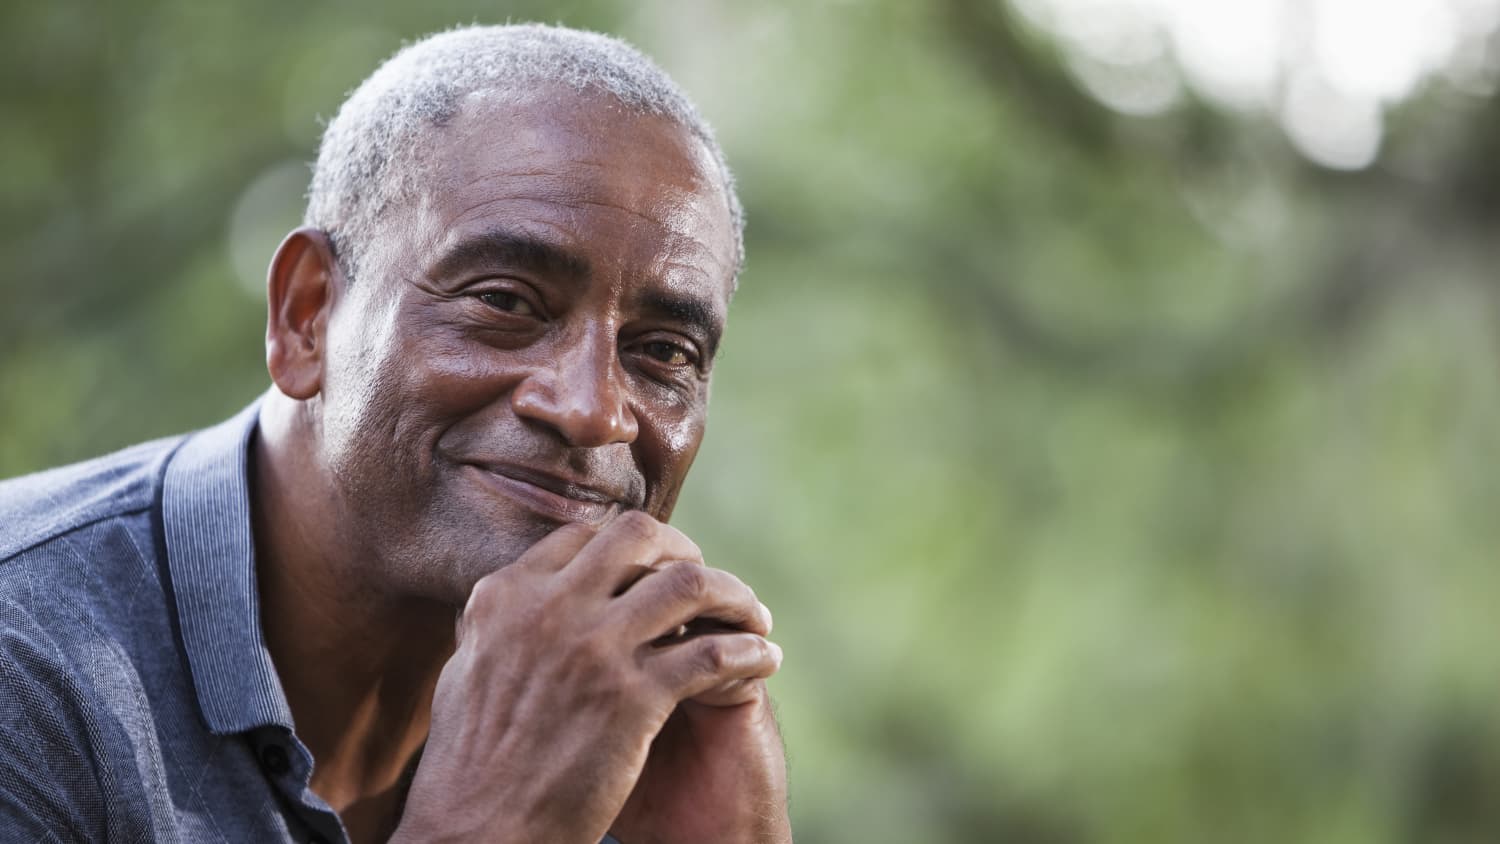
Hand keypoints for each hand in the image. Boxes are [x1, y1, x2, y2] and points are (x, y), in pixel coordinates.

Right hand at [391, 512, 782, 843]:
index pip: (585, 535)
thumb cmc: (472, 764)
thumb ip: (503, 622)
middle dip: (684, 550)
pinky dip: (749, 652)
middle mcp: (549, 609)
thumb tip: (523, 591)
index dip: (632, 547)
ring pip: (689, 583)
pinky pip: (713, 653)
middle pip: (639, 536)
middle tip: (709, 581)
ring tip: (753, 617)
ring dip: (733, 594)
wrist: (480, 830)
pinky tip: (765, 660)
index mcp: (506, 596)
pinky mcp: (633, 698)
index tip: (657, 568)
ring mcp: (594, 649)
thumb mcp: (470, 668)